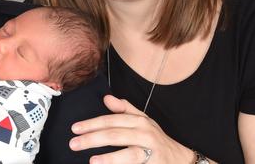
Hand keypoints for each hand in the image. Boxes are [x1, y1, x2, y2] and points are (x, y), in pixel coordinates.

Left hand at [69, 95, 194, 163]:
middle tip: (74, 143)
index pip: (111, 120)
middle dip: (93, 139)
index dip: (92, 124)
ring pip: (128, 154)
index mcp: (139, 121)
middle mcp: (145, 135)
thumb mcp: (143, 120)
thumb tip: (106, 98)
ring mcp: (151, 153)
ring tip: (92, 160)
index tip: (75, 128)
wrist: (180, 159)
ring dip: (109, 158)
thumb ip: (124, 110)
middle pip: (115, 136)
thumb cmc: (156, 139)